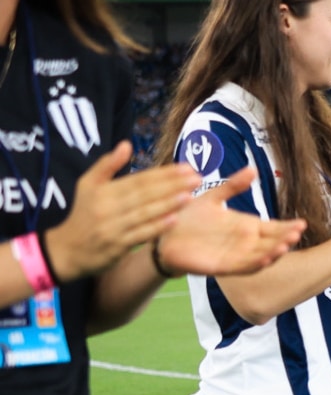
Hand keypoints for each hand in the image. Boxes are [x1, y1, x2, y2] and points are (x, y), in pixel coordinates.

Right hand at [41, 144, 202, 279]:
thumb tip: (126, 144)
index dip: (163, 173)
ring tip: (190, 195)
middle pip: (144, 194)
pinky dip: (157, 227)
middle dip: (172, 185)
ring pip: (144, 213)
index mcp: (103, 190)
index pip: (139, 179)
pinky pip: (140, 234)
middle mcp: (109, 207)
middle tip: (197, 178)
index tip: (187, 167)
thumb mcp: (88, 185)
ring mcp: (114, 227)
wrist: (68, 250)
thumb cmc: (84, 213)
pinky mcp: (118, 246)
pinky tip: (175, 219)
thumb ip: (107, 165)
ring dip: (168, 204)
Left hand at [154, 170, 304, 275]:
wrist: (163, 233)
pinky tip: (266, 258)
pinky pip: (242, 267)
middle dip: (285, 239)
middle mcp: (245, 243)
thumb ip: (233, 186)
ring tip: (285, 245)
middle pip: (272, 243)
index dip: (287, 227)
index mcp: (246, 227)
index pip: (273, 228)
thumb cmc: (188, 217)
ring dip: (274, 253)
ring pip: (261, 257)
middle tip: (297, 232)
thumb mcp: (213, 197)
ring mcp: (235, 256)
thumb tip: (253, 170)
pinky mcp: (221, 266)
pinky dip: (256, 264)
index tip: (301, 223)